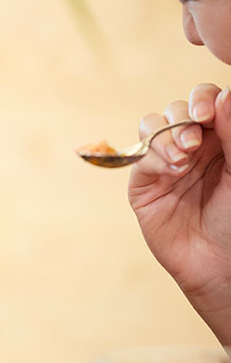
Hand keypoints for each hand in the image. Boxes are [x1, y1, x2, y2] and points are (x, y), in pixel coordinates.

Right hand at [128, 83, 230, 347]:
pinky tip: (174, 170)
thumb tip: (226, 95)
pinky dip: (155, 156)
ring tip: (185, 156)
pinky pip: (140, 156)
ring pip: (153, 125)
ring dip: (167, 134)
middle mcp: (192, 147)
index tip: (209, 112)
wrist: (222, 267)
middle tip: (197, 136)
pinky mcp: (144, 183)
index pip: (206, 103)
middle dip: (183, 116)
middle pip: (177, 109)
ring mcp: (166, 163)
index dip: (203, 100)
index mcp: (220, 140)